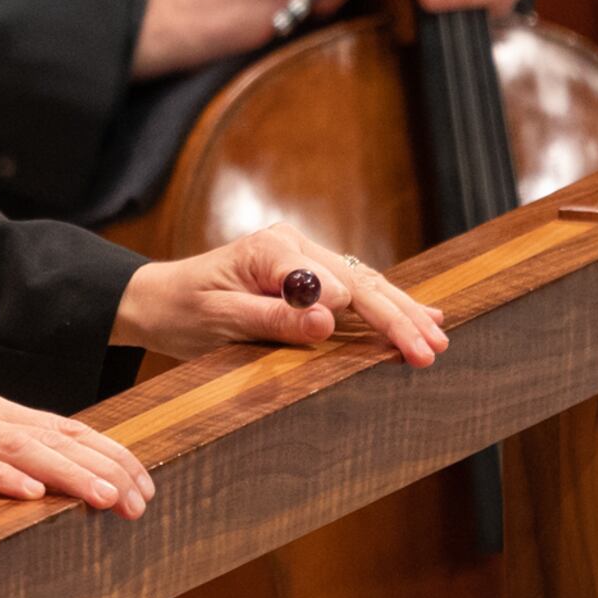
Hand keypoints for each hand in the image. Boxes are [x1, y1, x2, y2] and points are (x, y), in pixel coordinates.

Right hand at [0, 392, 153, 549]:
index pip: (67, 430)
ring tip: (101, 497)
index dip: (111, 456)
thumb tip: (96, 503)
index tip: (148, 488)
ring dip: (65, 471)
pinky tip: (30, 493)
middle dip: (101, 467)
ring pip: (17, 443)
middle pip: (51, 435)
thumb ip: (27, 480)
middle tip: (139, 500)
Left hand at [113, 221, 448, 367]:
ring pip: (366, 286)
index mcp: (271, 250)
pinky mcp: (310, 280)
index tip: (381, 338)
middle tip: (430, 349)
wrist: (160, 302)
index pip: (327, 281)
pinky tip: (426, 315)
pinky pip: (356, 293)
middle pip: (358, 282)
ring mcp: (305, 262)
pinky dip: (390, 307)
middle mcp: (294, 248)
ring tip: (438, 338)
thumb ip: (272, 319)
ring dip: (402, 314)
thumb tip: (327, 319)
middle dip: (396, 317)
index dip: (356, 311)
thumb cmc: (183, 311)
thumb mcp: (219, 320)